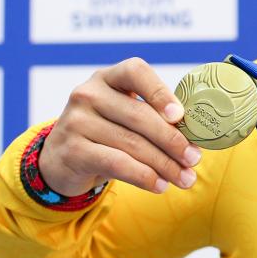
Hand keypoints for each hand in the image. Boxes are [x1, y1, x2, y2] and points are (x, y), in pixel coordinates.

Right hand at [38, 58, 200, 196]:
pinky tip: (160, 185)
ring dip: (165, 165)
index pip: (136, 72)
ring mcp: (76, 121)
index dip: (160, 92)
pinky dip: (144, 176)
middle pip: (140, 116)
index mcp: (108, 77)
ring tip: (185, 178)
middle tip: (194, 159)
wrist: (61, 159)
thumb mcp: (124, 115)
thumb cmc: (106, 133)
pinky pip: (117, 164)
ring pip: (132, 144)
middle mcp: (88, 94)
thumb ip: (153, 116)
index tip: (180, 116)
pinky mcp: (72, 150)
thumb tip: (196, 136)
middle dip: (173, 141)